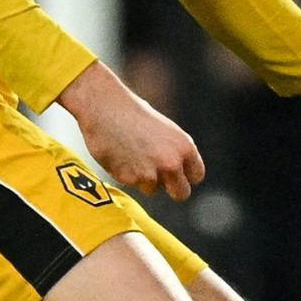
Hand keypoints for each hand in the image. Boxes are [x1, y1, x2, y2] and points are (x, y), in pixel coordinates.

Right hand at [54, 63, 203, 200]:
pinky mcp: (130, 179)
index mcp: (185, 147)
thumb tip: (176, 171)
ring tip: (130, 155)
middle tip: (157, 177)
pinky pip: (131, 184)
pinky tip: (118, 154)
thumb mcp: (164, 130)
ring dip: (143, 179)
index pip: (196, 176)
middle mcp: (172, 163)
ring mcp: (151, 173)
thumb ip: (173, 152)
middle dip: (171, 188)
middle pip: (182, 193)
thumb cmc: (132, 112)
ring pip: (152, 189)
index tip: (175, 173)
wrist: (104, 106)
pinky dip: (125, 174)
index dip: (184, 175)